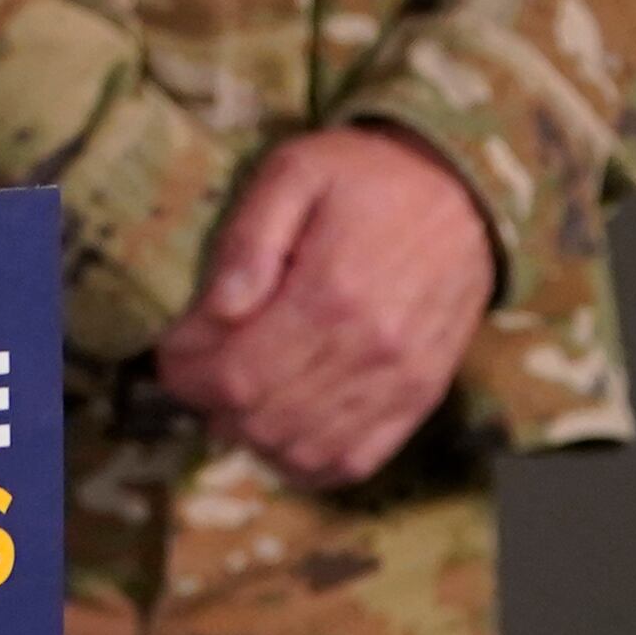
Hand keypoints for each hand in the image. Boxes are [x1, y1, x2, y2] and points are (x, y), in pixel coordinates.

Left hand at [152, 127, 495, 490]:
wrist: (464, 192)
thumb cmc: (367, 175)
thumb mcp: (294, 173)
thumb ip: (248, 241)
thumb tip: (215, 310)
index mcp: (331, 295)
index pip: (235, 373)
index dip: (186, 372)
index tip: (171, 348)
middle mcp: (370, 352)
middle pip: (261, 418)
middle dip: (208, 401)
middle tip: (195, 367)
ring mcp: (401, 383)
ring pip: (302, 449)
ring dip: (250, 433)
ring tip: (232, 393)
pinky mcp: (421, 398)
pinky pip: (355, 460)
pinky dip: (305, 461)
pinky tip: (279, 431)